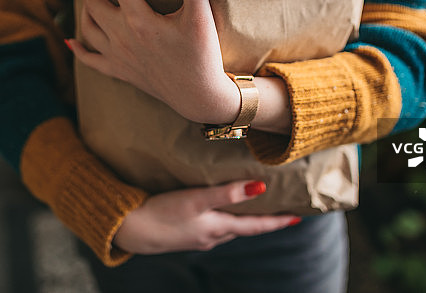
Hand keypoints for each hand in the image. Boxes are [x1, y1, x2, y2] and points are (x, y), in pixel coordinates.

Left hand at [67, 0, 239, 124]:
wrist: (200, 98)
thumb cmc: (202, 56)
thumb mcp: (200, 17)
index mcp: (139, 19)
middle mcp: (122, 36)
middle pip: (94, 2)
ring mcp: (118, 56)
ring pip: (89, 27)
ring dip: (82, 5)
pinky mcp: (121, 72)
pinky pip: (91, 60)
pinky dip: (79, 48)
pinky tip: (71, 40)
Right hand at [113, 180, 299, 253]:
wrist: (128, 229)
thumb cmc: (161, 213)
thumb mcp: (196, 200)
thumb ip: (227, 193)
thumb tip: (261, 187)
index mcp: (218, 228)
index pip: (256, 226)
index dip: (277, 222)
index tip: (297, 218)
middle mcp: (211, 236)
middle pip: (244, 228)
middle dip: (263, 220)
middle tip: (281, 211)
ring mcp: (197, 237)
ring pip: (228, 227)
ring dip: (243, 219)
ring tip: (254, 208)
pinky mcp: (184, 233)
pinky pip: (212, 226)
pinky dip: (223, 218)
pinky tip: (217, 211)